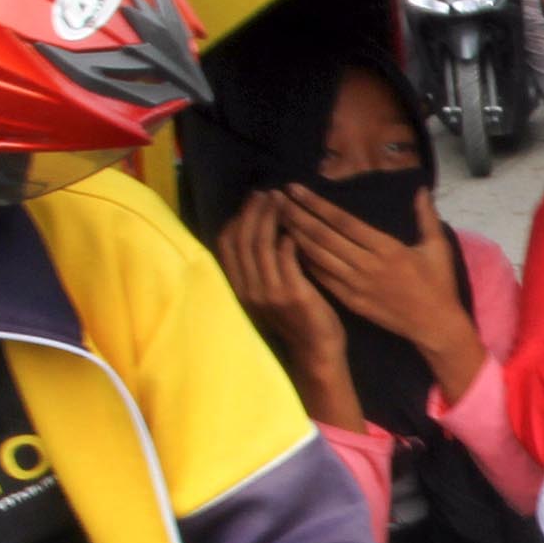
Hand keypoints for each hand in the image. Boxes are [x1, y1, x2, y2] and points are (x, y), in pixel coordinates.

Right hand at [217, 202, 349, 387]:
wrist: (317, 349)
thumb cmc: (297, 317)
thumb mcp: (270, 291)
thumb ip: (261, 266)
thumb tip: (260, 230)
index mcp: (239, 287)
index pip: (227, 244)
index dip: (238, 218)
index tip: (253, 200)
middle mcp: (248, 289)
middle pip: (243, 240)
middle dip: (254, 212)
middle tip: (268, 193)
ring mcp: (269, 293)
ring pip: (262, 246)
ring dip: (271, 220)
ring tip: (281, 202)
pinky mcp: (292, 294)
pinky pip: (285, 260)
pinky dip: (286, 241)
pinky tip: (293, 230)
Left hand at [281, 187, 484, 397]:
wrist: (435, 325)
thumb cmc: (438, 284)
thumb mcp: (437, 247)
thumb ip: (426, 216)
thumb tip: (420, 189)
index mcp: (387, 248)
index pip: (342, 221)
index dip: (316, 204)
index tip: (295, 189)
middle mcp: (367, 265)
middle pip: (323, 236)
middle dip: (297, 215)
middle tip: (276, 199)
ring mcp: (356, 285)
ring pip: (318, 257)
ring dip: (295, 236)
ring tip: (277, 219)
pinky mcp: (351, 301)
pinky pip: (322, 278)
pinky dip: (304, 262)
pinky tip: (290, 250)